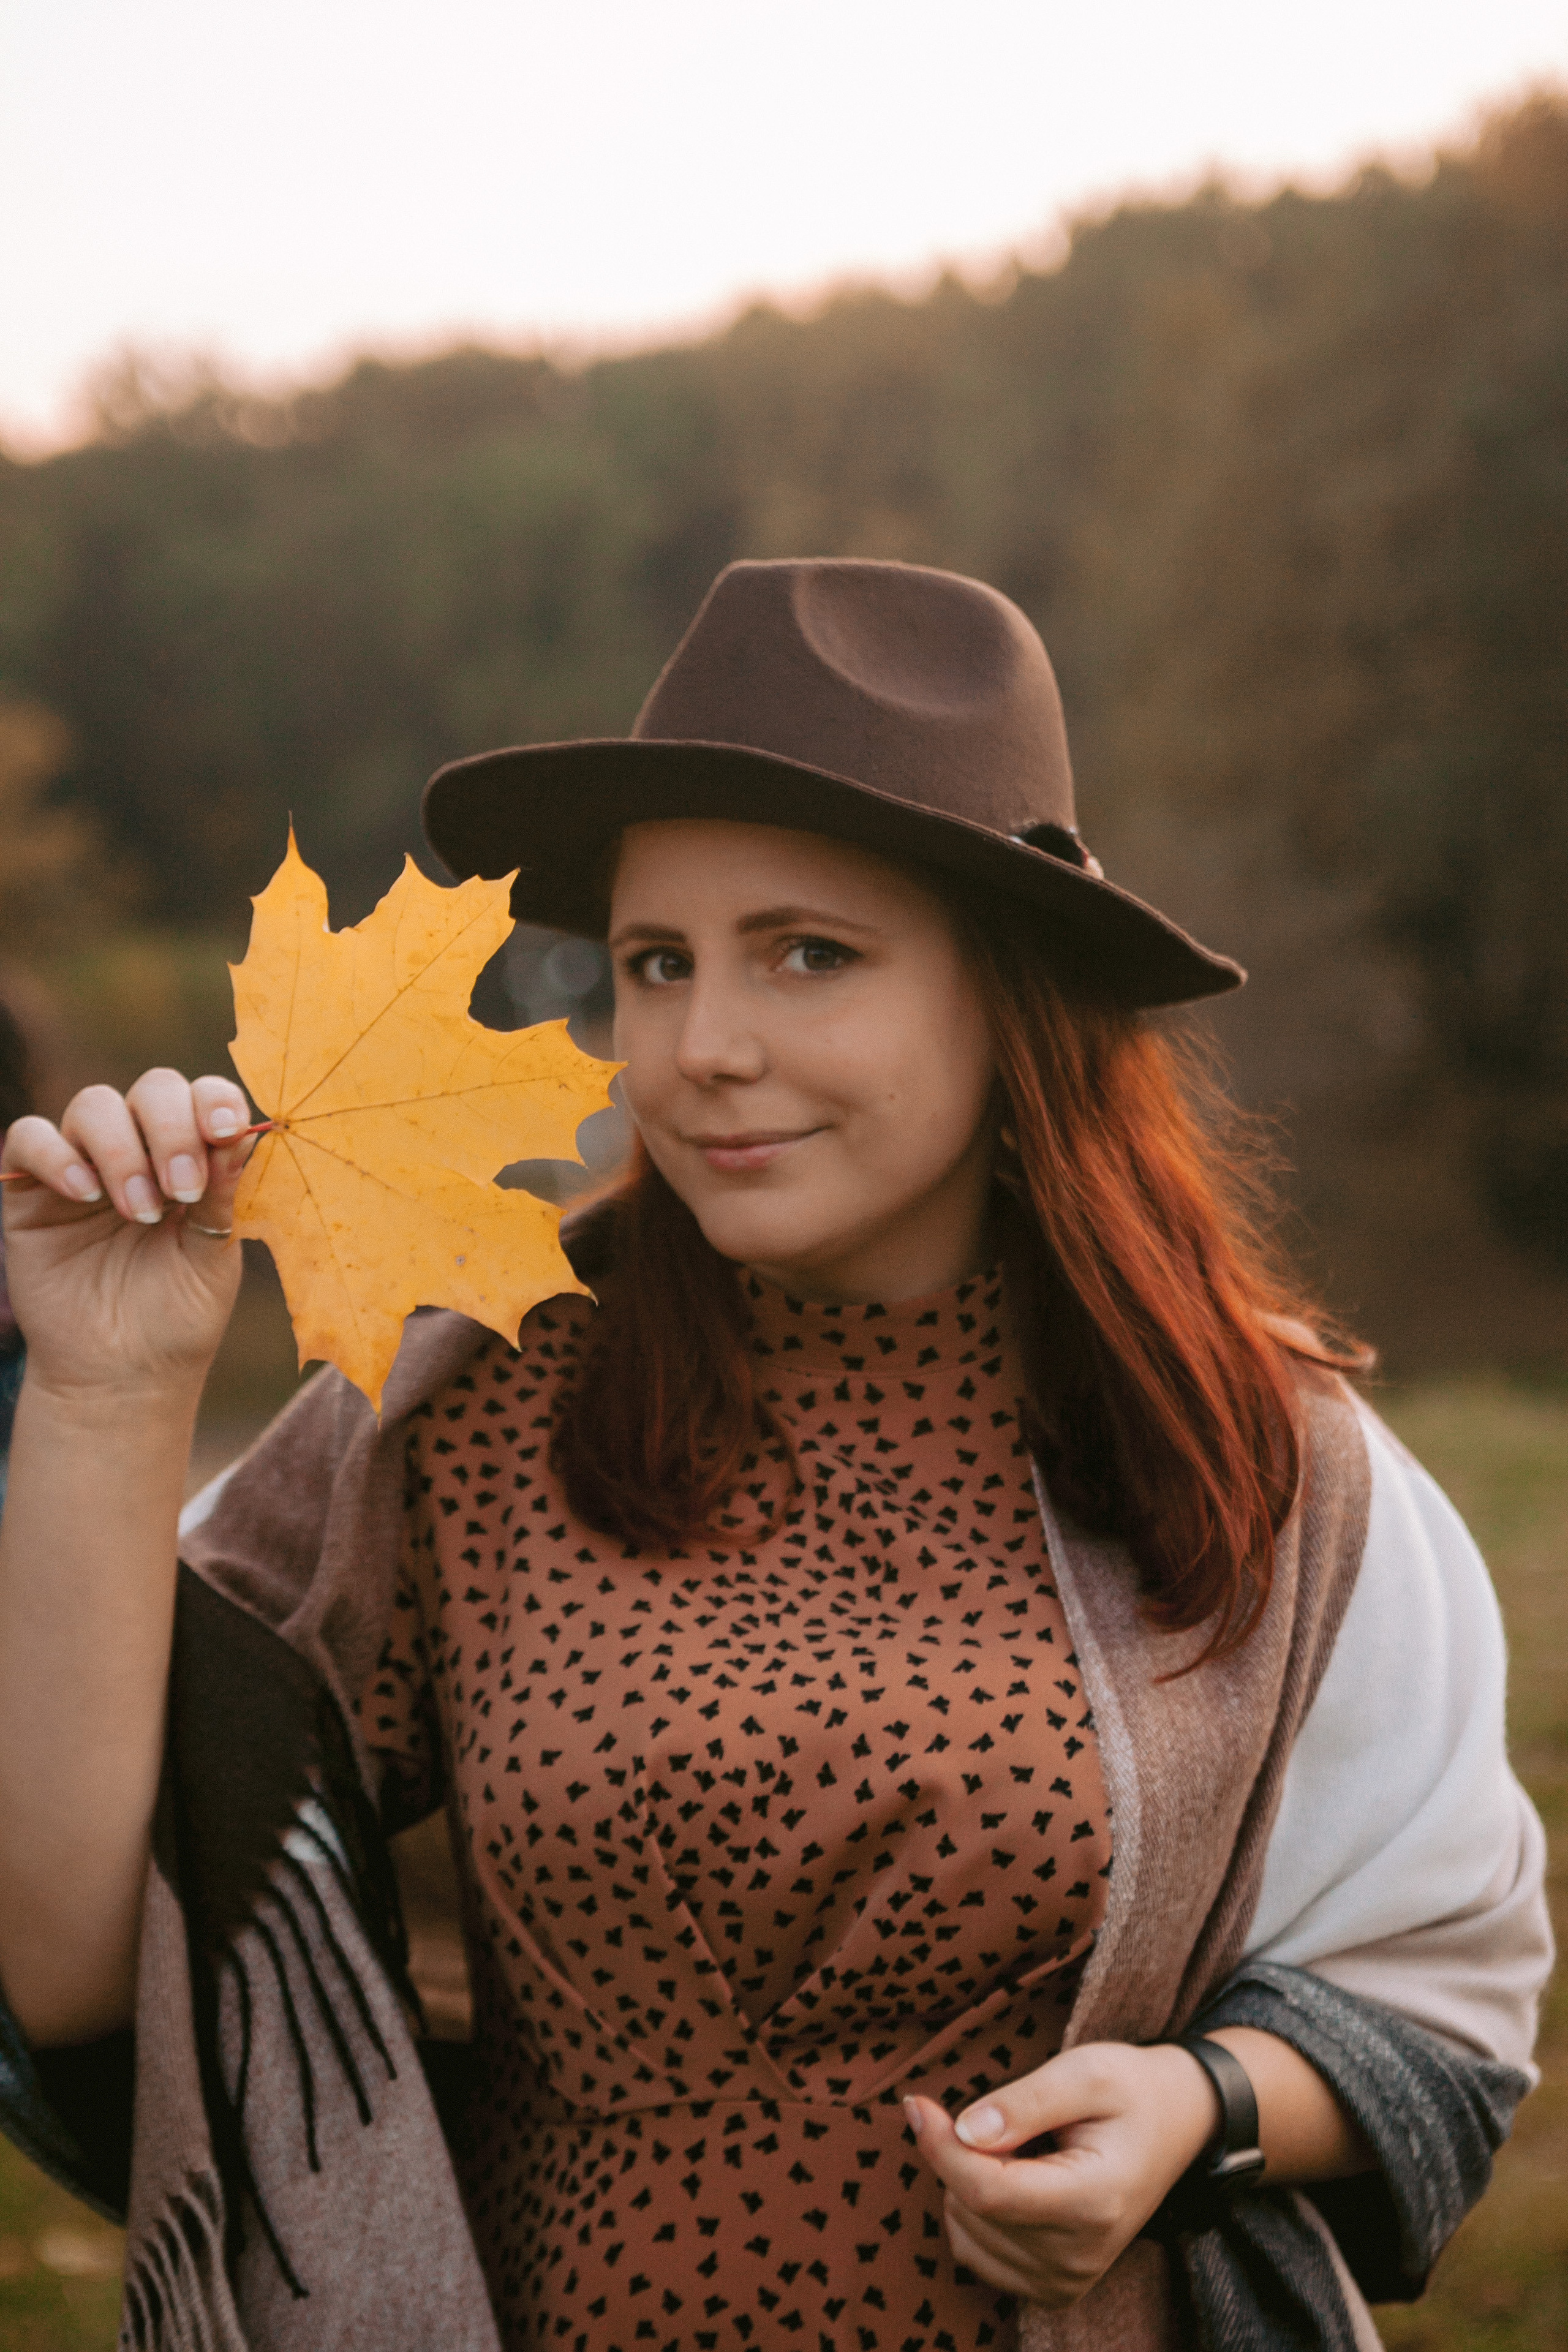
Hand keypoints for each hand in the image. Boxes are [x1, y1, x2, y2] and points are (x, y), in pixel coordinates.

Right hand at [1, 1069, 253, 1404]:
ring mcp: (84, 1164)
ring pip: (94, 1104)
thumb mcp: (213, 1257)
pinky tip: (85, 1194)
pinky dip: (58, 1155)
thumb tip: (240, 1135)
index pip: (204, 1098)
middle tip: (181, 1190)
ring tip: (139, 1212)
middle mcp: (140, 1150)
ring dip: (123, 1151)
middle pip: (153, 1089)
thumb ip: (224, 1197)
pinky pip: (30, 1138)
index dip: (216, 1101)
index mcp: (193, 1158)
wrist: (124, 1375)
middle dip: (172, 1129)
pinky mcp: (31, 1190)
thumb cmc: (178, 1316)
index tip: (229, 1131)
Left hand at [904, 2041, 1217, 2308]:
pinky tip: (1017, 2177)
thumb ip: (1025, 2100)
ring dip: (972, 2179)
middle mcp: (1080, 2256)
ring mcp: (1067, 2280)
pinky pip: (974, 2250)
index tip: (916, 2102)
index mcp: (1093, 2202)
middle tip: (1011, 2117)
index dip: (940, 2146)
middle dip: (965, 2153)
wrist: (1176, 2126)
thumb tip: (964, 2131)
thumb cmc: (1130, 2090)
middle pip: (972, 2208)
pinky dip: (976, 2209)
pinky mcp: (1052, 2287)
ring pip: (966, 2229)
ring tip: (1026, 2148)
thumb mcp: (1086, 2071)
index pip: (987, 2190)